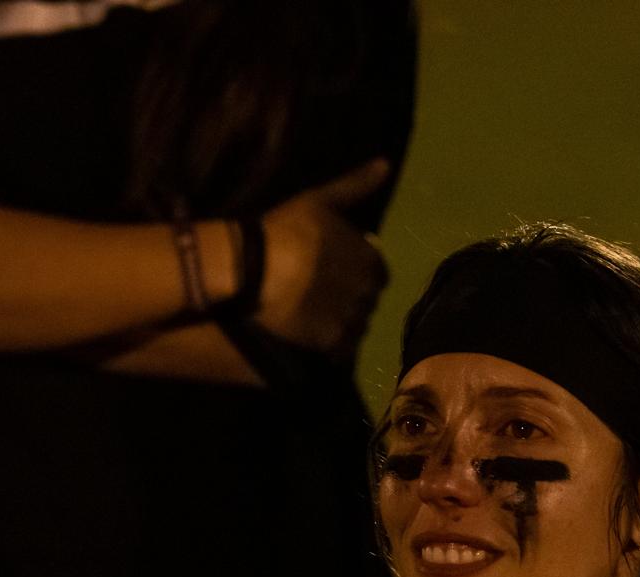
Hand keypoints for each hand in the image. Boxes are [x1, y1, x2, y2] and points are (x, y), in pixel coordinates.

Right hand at [255, 158, 390, 358]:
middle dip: (352, 297)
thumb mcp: (320, 200)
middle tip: (322, 293)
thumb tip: (386, 164)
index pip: (378, 273)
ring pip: (357, 325)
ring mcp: (350, 318)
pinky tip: (315, 335)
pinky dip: (334, 345)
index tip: (335, 271)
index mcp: (370, 259)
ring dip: (344, 321)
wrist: (254, 267)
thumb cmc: (285, 229)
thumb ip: (356, 185)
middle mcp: (367, 290)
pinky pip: (343, 349)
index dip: (359, 273)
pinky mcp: (332, 342)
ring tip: (316, 314)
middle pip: (367, 299)